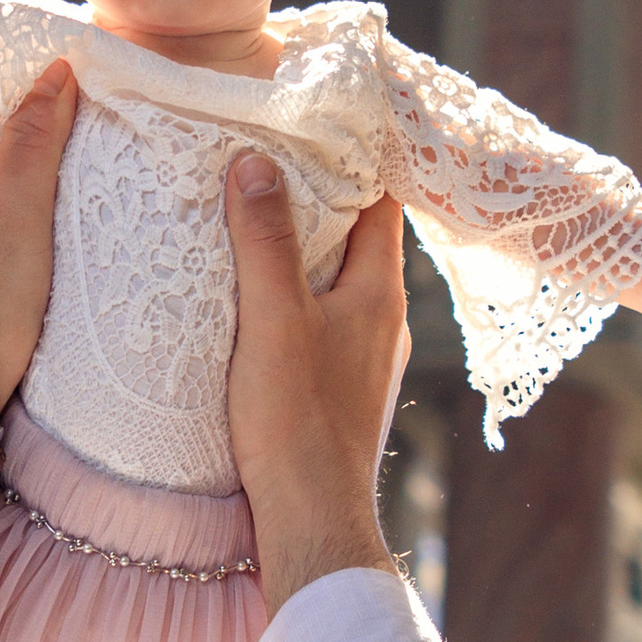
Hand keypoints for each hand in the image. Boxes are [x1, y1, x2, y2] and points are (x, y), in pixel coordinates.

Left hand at [0, 62, 75, 504]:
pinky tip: (45, 234)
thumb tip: (54, 71)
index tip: (70, 81)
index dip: (25, 99)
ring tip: (75, 169)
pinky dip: (19, 227)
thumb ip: (34, 139)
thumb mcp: (18, 208)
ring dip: (25, 187)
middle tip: (84, 119)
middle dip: (28, 141)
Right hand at [223, 164, 407, 613]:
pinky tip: (259, 296)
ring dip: (308, 246)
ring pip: (343, 279)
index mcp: (380, 294)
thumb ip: (264, 241)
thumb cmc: (297, 422)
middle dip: (324, 195)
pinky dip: (299, 291)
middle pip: (362, 236)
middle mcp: (385, 321)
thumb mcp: (272, 320)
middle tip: (273, 154)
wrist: (312, 521)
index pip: (384, 200)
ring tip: (257, 214)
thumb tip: (255, 160)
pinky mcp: (341, 388)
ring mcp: (365, 357)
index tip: (321, 120)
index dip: (358, 156)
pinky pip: (327, 317)